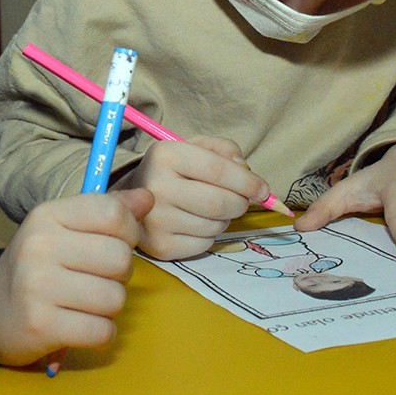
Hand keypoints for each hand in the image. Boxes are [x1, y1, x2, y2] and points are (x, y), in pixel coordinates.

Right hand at [0, 188, 153, 367]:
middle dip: (119, 275)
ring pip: (115, 298)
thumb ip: (108, 211)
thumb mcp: (66, 229)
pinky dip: (100, 334)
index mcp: (49, 215)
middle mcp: (40, 246)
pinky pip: (102, 331)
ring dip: (109, 308)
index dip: (130, 232)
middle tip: (97, 280)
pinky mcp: (41, 325)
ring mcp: (37, 286)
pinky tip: (81, 326)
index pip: (114, 214)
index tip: (117, 244)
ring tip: (86, 305)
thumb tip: (147, 198)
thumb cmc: (40, 265)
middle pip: (120, 259)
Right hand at [111, 134, 272, 260]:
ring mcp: (156, 221)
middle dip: (241, 203)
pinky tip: (198, 223)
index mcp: (165, 155)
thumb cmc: (171, 170)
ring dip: (225, 219)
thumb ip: (225, 150)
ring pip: (215, 226)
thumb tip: (246, 172)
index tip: (264, 190)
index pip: (218, 171)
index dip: (248, 182)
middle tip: (241, 200)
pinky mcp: (160, 247)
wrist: (131, 198)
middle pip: (220, 203)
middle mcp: (157, 188)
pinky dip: (211, 235)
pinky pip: (205, 244)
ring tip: (213, 209)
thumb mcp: (194, 147)